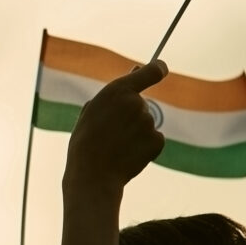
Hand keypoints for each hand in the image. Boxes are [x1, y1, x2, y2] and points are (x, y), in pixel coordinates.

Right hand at [61, 61, 166, 204]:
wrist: (92, 175)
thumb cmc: (86, 141)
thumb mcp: (93, 111)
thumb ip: (115, 92)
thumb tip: (137, 70)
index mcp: (117, 91)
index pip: (151, 71)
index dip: (157, 69)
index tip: (159, 69)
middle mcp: (136, 103)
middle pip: (141, 104)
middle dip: (130, 115)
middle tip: (110, 132)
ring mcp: (148, 122)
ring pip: (146, 123)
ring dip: (135, 133)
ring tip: (115, 147)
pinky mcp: (157, 140)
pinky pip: (154, 139)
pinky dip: (144, 146)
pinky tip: (127, 155)